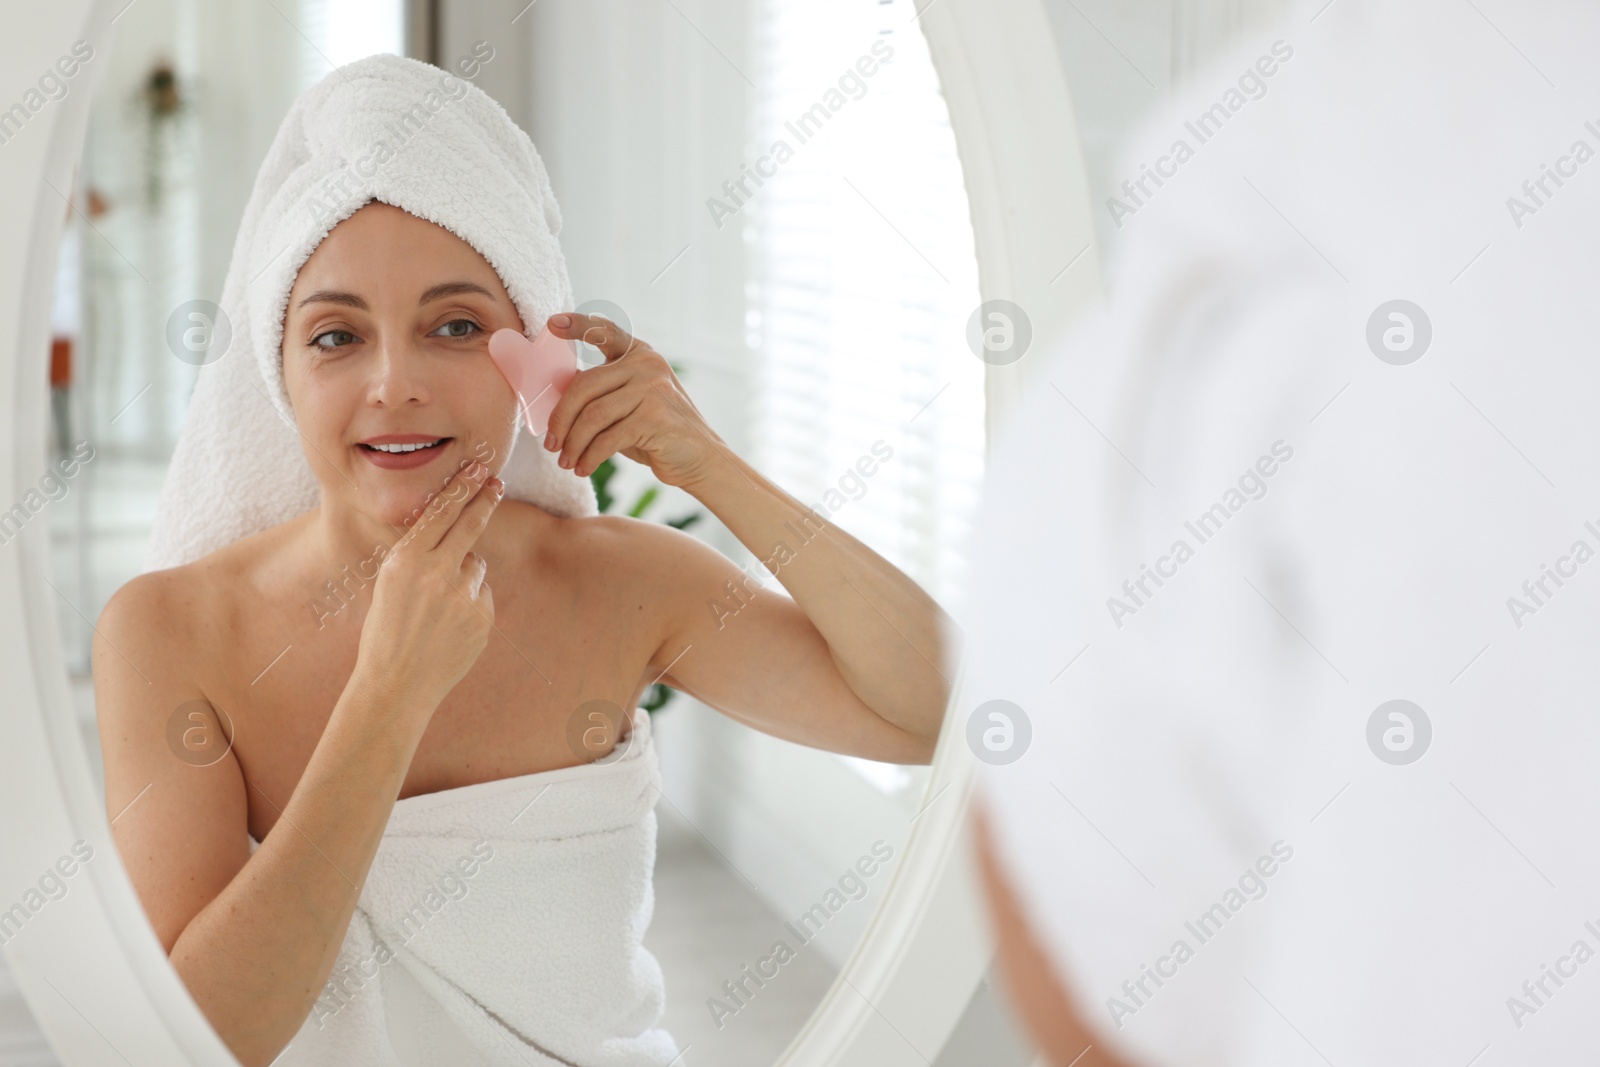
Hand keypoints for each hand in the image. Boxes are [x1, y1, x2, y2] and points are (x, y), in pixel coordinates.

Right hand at [355, 462, 502, 714]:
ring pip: (475, 565)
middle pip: (470, 525)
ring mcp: (463, 597)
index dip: (461, 489)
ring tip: (438, 606)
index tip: (477, 469)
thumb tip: (451, 532)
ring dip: (463, 574)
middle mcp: (437, 574)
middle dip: (484, 500)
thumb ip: (418, 557)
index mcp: (405, 562)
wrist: (397, 685)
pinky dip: (470, 602)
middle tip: (496, 481)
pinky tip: (449, 625)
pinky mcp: (482, 618)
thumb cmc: (385, 632)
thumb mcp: (388, 585)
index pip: (440, 514)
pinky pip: (481, 594)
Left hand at [543, 313, 723, 487]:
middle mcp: (647, 365)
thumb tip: (554, 392)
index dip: (578, 326)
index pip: (605, 332)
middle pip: (585, 385)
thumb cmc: (655, 432)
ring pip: (592, 416)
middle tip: (550, 444)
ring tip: (566, 461)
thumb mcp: (627, 404)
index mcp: (639, 354)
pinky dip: (589, 457)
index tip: (552, 324)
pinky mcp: (654, 418)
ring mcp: (653, 389)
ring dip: (573, 444)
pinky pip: (607, 439)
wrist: (699, 458)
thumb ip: (600, 392)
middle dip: (561, 419)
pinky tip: (584, 468)